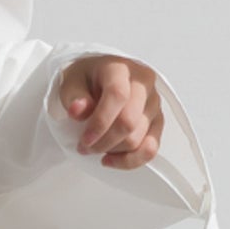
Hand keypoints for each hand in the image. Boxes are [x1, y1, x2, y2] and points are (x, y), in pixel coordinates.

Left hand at [57, 55, 164, 169]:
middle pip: (130, 121)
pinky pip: (151, 147)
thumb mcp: (71, 83)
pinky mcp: (158, 121)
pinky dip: (131, 160)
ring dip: (113, 150)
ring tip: (94, 148)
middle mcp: (144, 83)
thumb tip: (78, 111)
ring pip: (139, 138)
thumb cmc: (85, 80)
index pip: (117, 95)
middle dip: (104, 141)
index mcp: (121, 68)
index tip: (84, 140)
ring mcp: (154, 103)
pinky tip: (111, 159)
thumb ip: (74, 97)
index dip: (100, 122)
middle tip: (84, 147)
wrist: (98, 78)